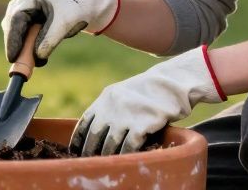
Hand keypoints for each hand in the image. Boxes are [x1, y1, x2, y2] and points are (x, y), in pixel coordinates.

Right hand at [1, 0, 118, 65]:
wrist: (82, 3)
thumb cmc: (75, 8)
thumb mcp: (65, 24)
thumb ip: (50, 39)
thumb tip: (37, 56)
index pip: (15, 19)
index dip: (13, 39)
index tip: (13, 57)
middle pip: (11, 25)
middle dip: (16, 45)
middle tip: (23, 65)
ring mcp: (22, 7)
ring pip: (15, 30)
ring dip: (23, 46)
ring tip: (37, 59)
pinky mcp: (25, 16)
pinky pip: (22, 33)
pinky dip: (28, 44)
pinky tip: (39, 52)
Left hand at [70, 47, 224, 155]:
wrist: (172, 83)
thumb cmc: (149, 91)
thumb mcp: (123, 93)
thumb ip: (110, 107)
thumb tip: (98, 129)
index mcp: (105, 98)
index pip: (84, 122)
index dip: (78, 139)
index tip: (75, 151)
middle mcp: (112, 106)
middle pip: (95, 136)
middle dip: (91, 152)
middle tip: (90, 162)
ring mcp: (126, 116)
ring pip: (110, 144)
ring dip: (108, 156)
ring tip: (106, 165)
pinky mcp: (142, 124)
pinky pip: (129, 146)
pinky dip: (126, 155)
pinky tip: (126, 160)